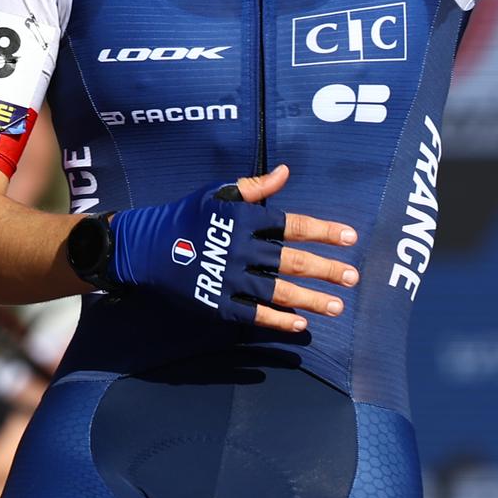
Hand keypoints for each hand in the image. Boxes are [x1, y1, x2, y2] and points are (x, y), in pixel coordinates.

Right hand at [104, 165, 358, 333]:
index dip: (324, 230)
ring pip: (278, 291)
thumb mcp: (217, 194)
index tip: (351, 237)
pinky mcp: (217, 303)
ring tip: (337, 307)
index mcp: (245, 220)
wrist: (144, 248)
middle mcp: (241, 249)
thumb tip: (287, 172)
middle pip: (292, 261)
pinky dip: (278, 321)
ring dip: (310, 299)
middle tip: (353, 277)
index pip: (294, 225)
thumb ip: (255, 187)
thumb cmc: (186, 216)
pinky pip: (253, 315)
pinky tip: (301, 325)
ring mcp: (229, 278)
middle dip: (326, 269)